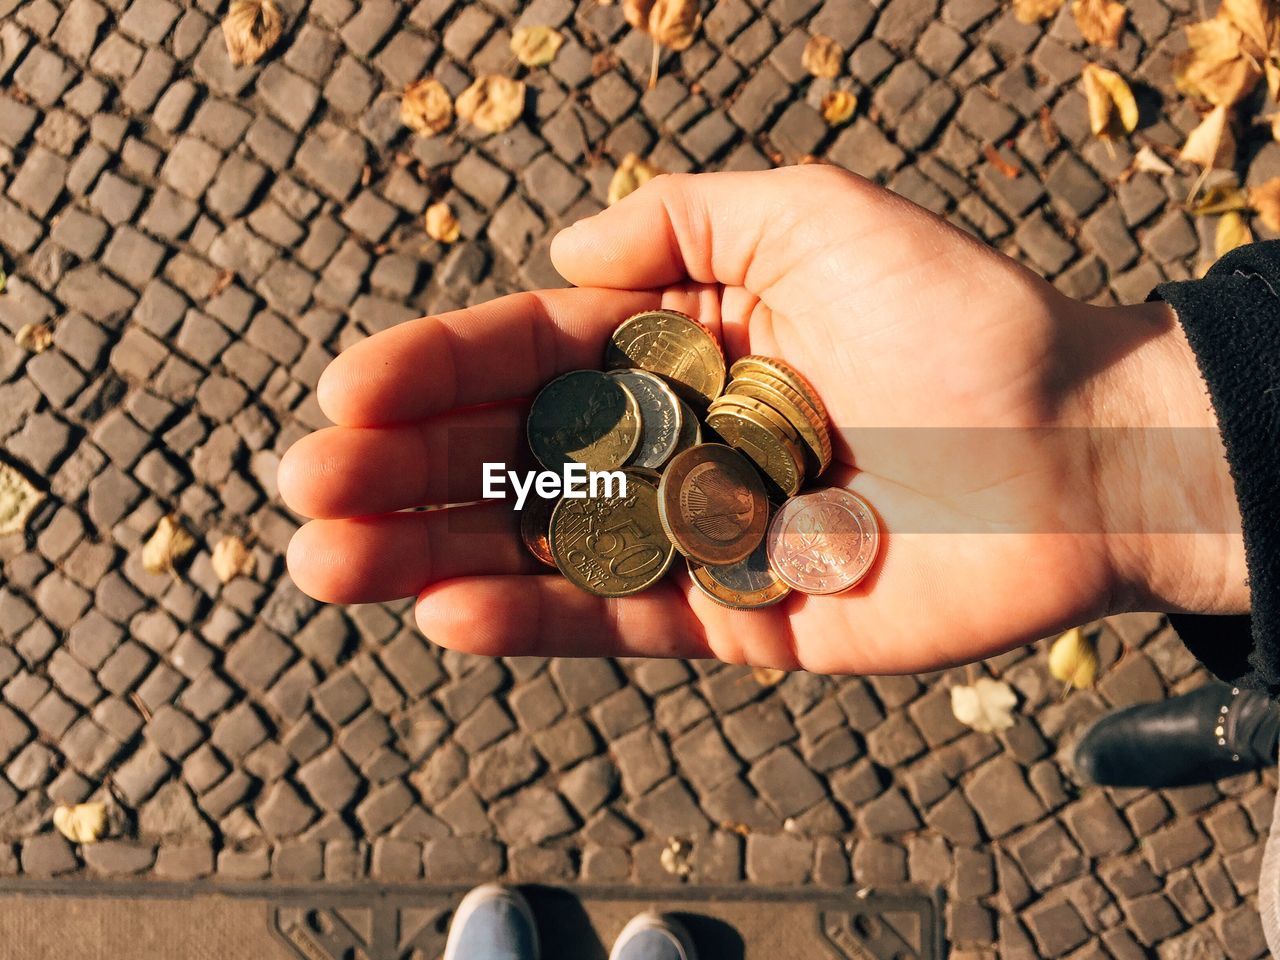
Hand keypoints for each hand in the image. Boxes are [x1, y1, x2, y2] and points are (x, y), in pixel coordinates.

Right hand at [279, 166, 1244, 673]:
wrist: (1081, 449)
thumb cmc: (960, 318)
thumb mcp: (812, 216)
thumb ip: (681, 221)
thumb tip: (560, 257)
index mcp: (677, 343)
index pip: (525, 352)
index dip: (431, 370)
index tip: (342, 390)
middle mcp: (670, 439)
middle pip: (509, 455)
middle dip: (399, 469)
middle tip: (301, 486)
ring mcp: (694, 534)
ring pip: (538, 546)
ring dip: (428, 552)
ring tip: (325, 560)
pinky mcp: (734, 619)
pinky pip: (616, 619)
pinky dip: (532, 618)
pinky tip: (443, 609)